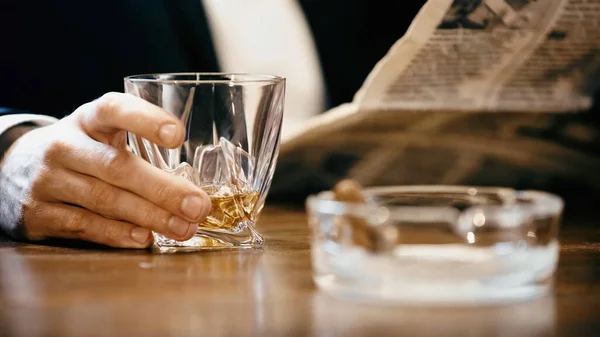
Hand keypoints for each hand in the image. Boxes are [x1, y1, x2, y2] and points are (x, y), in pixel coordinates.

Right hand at [0, 92, 210, 247]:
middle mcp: (64, 145)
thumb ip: (140, 149)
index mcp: (88, 119)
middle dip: (163, 189)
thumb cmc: (81, 152)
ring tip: (184, 227)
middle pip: (117, 167)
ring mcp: (48, 179)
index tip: (178, 136)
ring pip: (104, 199)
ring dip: (149, 217)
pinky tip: (144, 238)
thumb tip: (192, 191)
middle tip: (198, 206)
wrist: (16, 170)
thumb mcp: (101, 135)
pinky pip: (84, 224)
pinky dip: (118, 234)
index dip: (146, 120)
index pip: (115, 110)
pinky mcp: (38, 212)